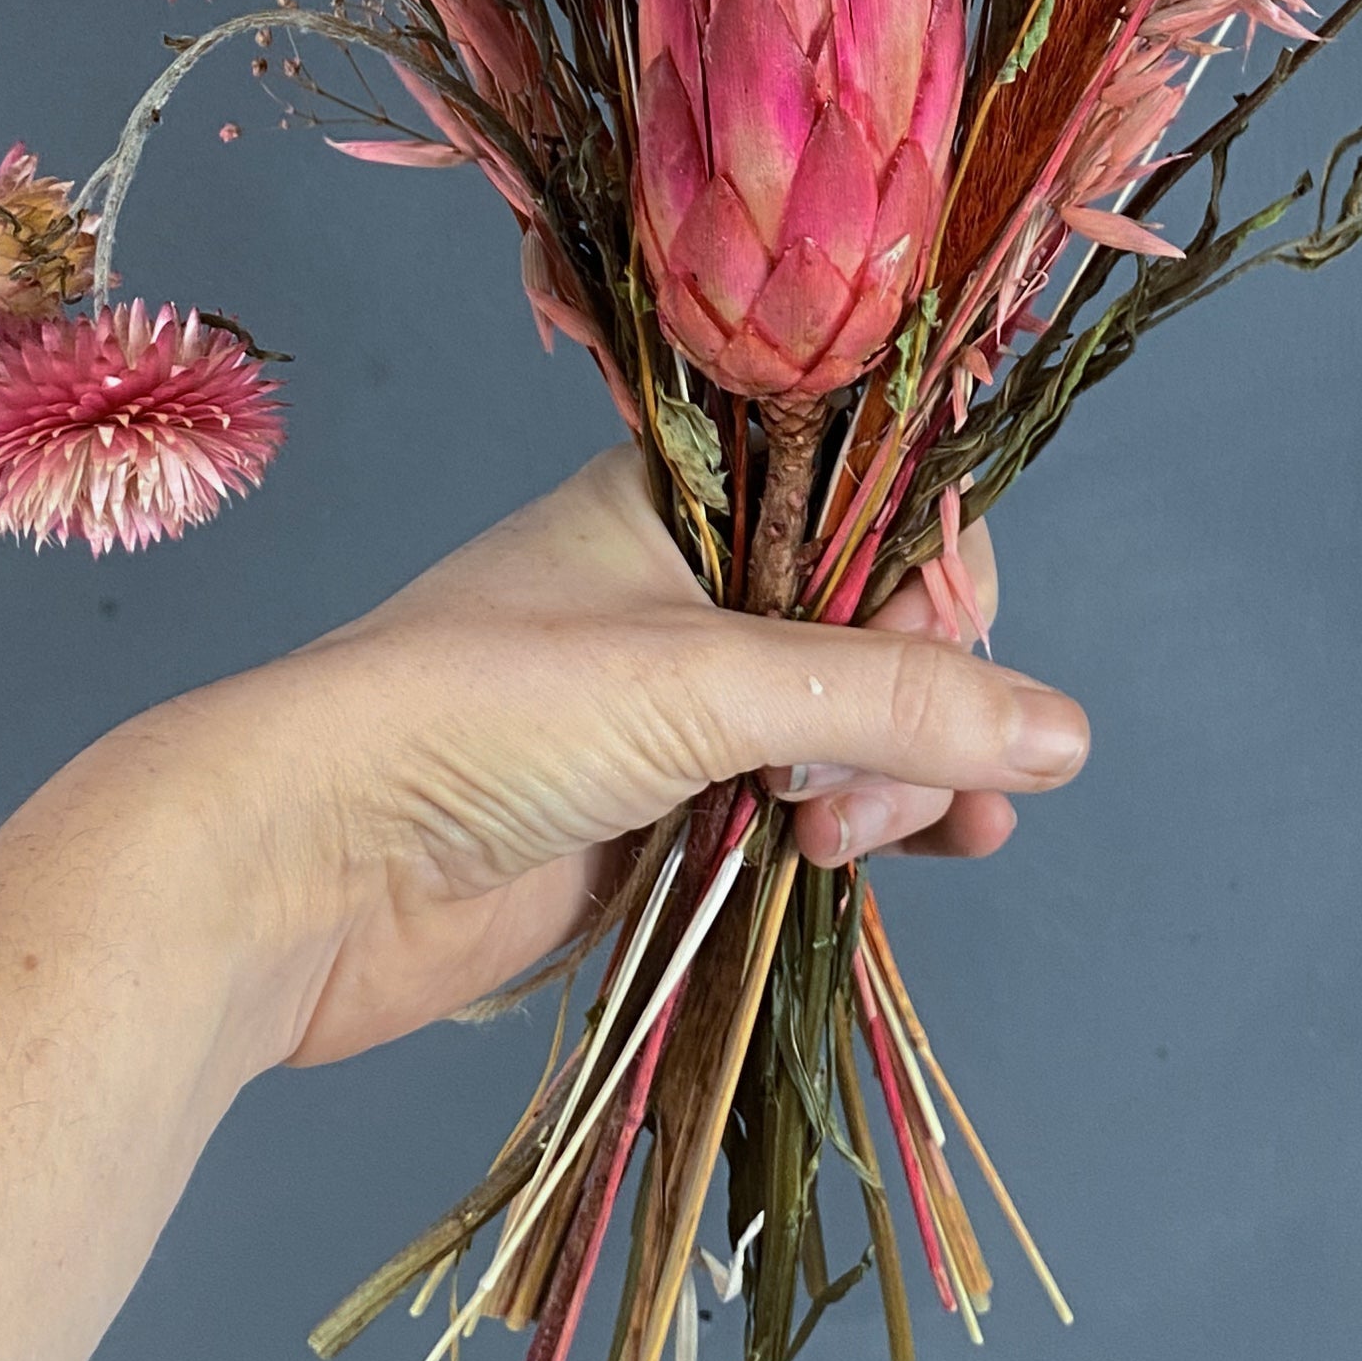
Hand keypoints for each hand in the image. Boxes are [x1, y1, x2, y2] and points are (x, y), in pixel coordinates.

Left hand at [159, 447, 1085, 1069]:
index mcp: (686, 493)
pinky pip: (811, 810)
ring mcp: (678, 708)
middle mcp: (690, 586)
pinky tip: (921, 858)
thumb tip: (1062, 730)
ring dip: (898, 783)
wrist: (299, 867)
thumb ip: (891, 702)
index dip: (935, 576)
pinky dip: (872, 835)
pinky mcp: (666, 816)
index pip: (874, 500)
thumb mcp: (704, 685)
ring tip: (853, 847)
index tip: (945, 653)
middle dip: (918, 706)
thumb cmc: (468, 717)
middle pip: (883, 623)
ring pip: (857, 728)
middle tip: (864, 791)